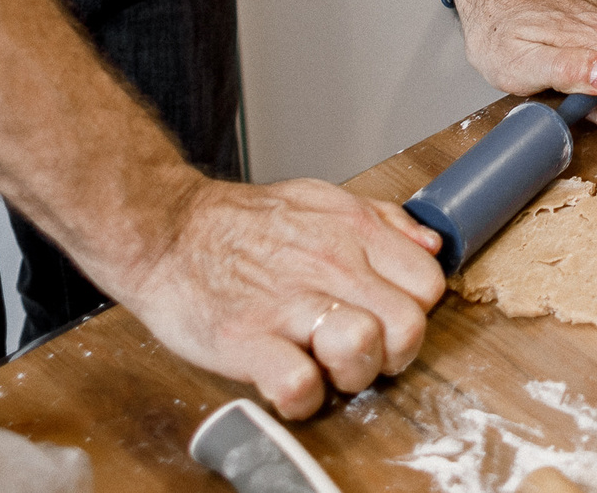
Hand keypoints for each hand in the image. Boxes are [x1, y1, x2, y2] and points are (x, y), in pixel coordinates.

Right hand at [114, 172, 447, 419]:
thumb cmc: (242, 224)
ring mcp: (288, 304)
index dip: (415, 310)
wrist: (165, 230)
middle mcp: (329, 264)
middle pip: (409, 327)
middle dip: (393, 353)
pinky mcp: (247, 340)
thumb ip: (382, 222)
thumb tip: (431, 246)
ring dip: (351, 374)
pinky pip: (298, 386)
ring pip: (363, 351)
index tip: (389, 317)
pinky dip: (299, 397)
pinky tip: (288, 380)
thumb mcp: (321, 200)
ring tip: (326, 366)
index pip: (429, 283)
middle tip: (361, 352)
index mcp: (352, 232)